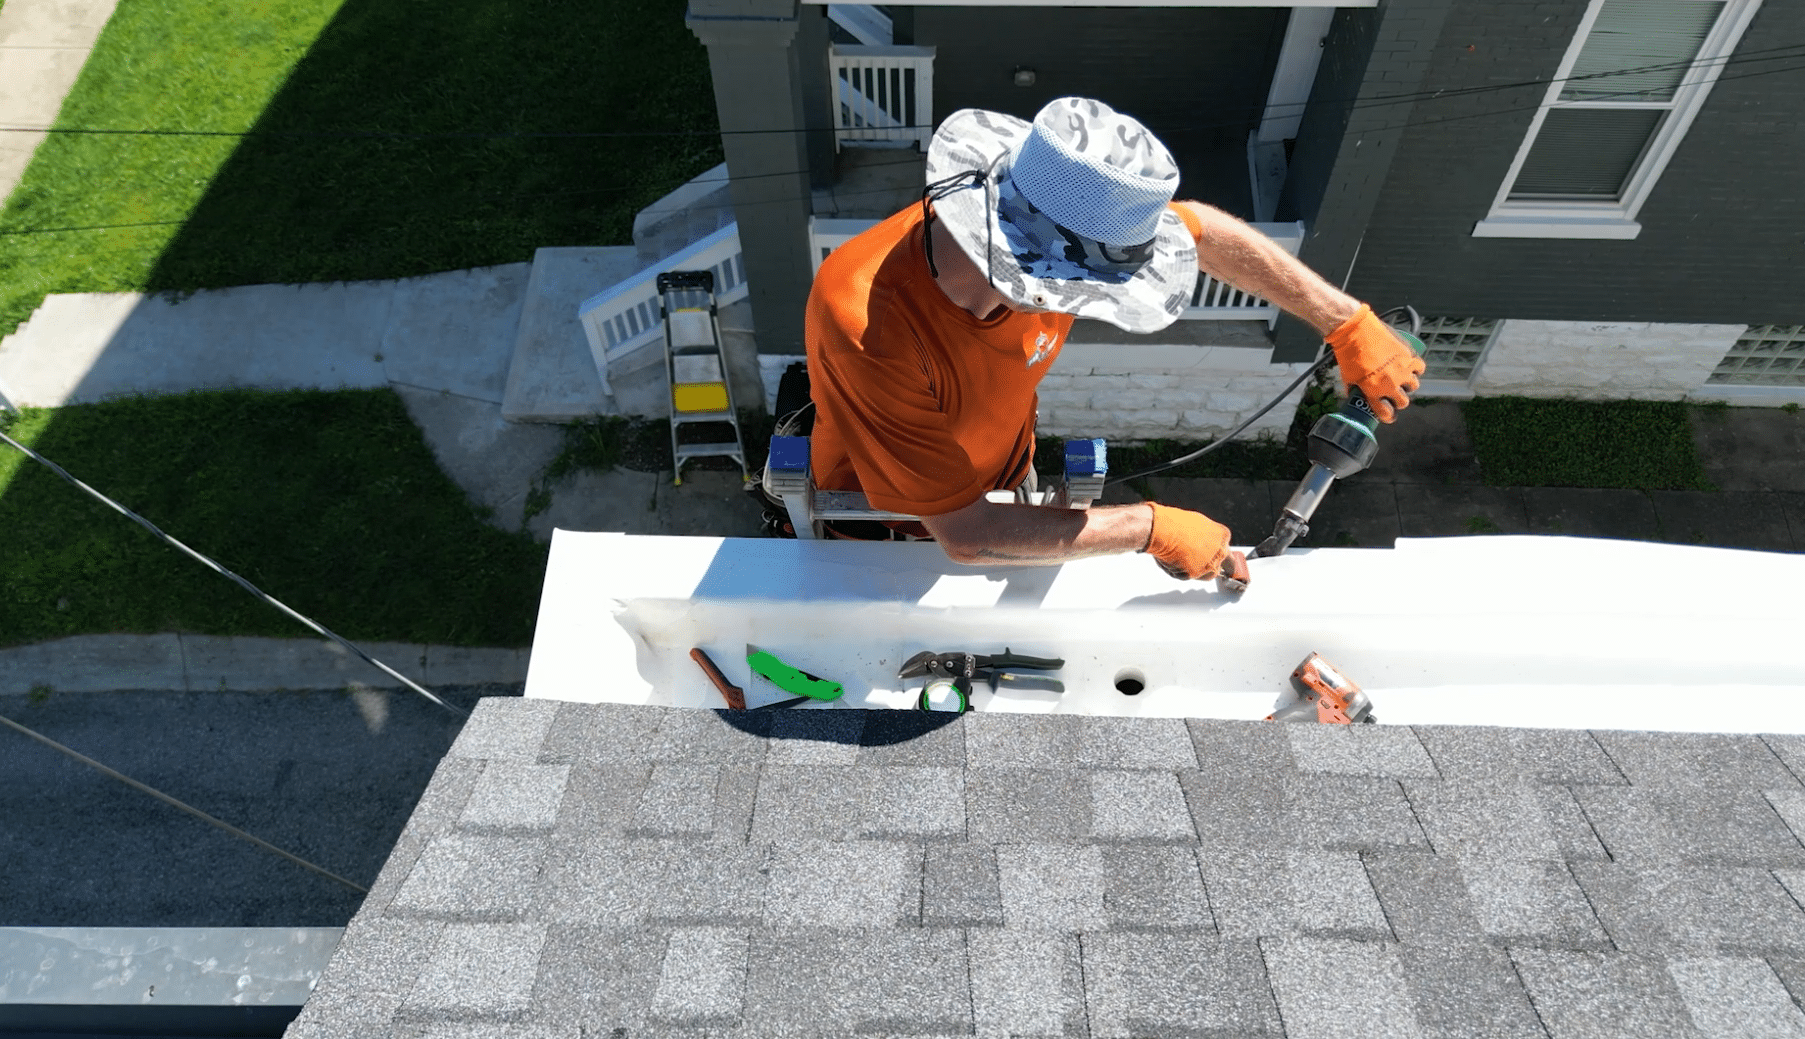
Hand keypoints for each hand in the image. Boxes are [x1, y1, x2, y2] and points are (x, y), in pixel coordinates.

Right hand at [1144, 503, 1231, 579]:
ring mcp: (1209, 564)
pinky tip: (1173, 561)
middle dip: (1210, 564)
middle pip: (1221, 565)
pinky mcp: (1196, 574)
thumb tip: (1203, 541)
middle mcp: (1220, 551)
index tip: (1211, 555)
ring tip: (1181, 559)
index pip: (1227, 550)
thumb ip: (1207, 536)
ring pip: (1206, 574)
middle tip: (1198, 561)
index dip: (1216, 553)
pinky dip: (1181, 572)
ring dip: (1197, 570)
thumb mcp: (1198, 524)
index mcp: (1223, 536)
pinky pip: (1190, 577)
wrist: (1162, 530)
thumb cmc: (1176, 523)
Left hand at [1326, 304, 1424, 422]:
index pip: (1386, 413)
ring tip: (1402, 379)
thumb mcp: (1347, 377)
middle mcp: (1391, 384)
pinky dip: (1417, 369)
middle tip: (1395, 394)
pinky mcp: (1408, 356)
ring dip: (1408, 385)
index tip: (1389, 414)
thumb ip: (1353, 389)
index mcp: (1374, 392)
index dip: (1388, 416)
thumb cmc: (1348, 354)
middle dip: (1399, 400)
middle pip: (1403, 402)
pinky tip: (1410, 366)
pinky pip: (1420, 368)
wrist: (1356, 331)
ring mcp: (1401, 370)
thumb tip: (1353, 395)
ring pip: (1414, 386)